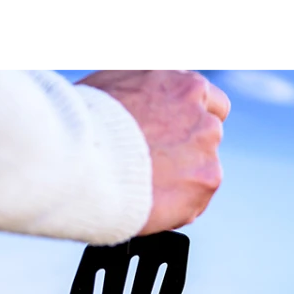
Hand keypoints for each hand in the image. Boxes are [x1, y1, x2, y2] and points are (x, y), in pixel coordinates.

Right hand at [77, 68, 230, 234]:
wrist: (82, 158)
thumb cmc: (86, 121)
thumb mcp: (117, 86)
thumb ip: (146, 97)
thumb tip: (144, 105)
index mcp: (186, 88)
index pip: (212, 103)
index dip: (191, 120)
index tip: (175, 133)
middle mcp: (204, 119)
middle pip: (206, 140)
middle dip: (185, 152)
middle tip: (152, 165)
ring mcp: (208, 154)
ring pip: (201, 173)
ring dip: (180, 181)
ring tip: (143, 187)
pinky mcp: (205, 185)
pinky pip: (194, 202)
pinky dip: (175, 207)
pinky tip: (147, 203)